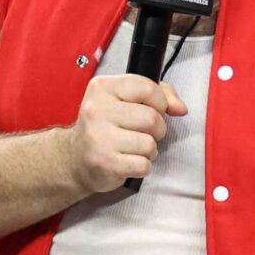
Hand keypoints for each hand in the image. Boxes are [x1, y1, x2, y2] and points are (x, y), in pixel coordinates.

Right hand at [56, 74, 186, 194]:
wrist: (75, 158)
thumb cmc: (105, 127)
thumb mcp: (126, 100)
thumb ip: (158, 94)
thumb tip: (180, 108)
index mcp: (102, 88)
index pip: (147, 88)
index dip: (160, 102)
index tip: (155, 110)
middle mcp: (97, 110)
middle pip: (152, 118)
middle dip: (157, 130)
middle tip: (142, 133)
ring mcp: (98, 137)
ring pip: (149, 144)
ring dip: (149, 150)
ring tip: (133, 148)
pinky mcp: (104, 162)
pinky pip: (143, 165)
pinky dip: (142, 166)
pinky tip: (128, 161)